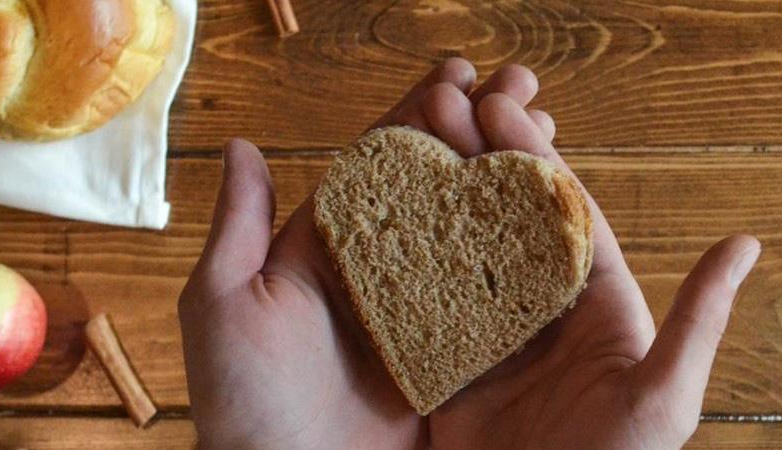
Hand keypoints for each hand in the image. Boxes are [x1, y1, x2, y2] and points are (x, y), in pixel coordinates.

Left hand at [179, 58, 552, 448]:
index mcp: (331, 253)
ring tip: (548, 132)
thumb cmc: (240, 405)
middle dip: (480, 133)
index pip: (380, 166)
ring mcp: (424, 318)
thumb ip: (238, 228)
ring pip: (476, 233)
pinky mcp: (457, 362)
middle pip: (439, 188)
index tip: (458, 72)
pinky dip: (528, 259)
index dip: (417, 115)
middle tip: (523, 88)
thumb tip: (241, 145)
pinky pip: (497, 303)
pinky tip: (560, 218)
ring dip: (512, 180)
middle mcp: (383, 277)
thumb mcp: (222, 306)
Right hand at [421, 69, 762, 449]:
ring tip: (401, 142)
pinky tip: (372, 225)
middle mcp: (540, 313)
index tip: (497, 107)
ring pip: (457, 252)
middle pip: (502, 219)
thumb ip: (696, 321)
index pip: (562, 214)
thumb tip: (747, 242)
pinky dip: (397, 265)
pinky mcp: (445, 371)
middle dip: (473, 158)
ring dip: (432, 197)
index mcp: (596, 305)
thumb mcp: (664, 399)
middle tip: (440, 104)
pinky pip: (419, 309)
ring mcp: (489, 339)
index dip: (531, 157)